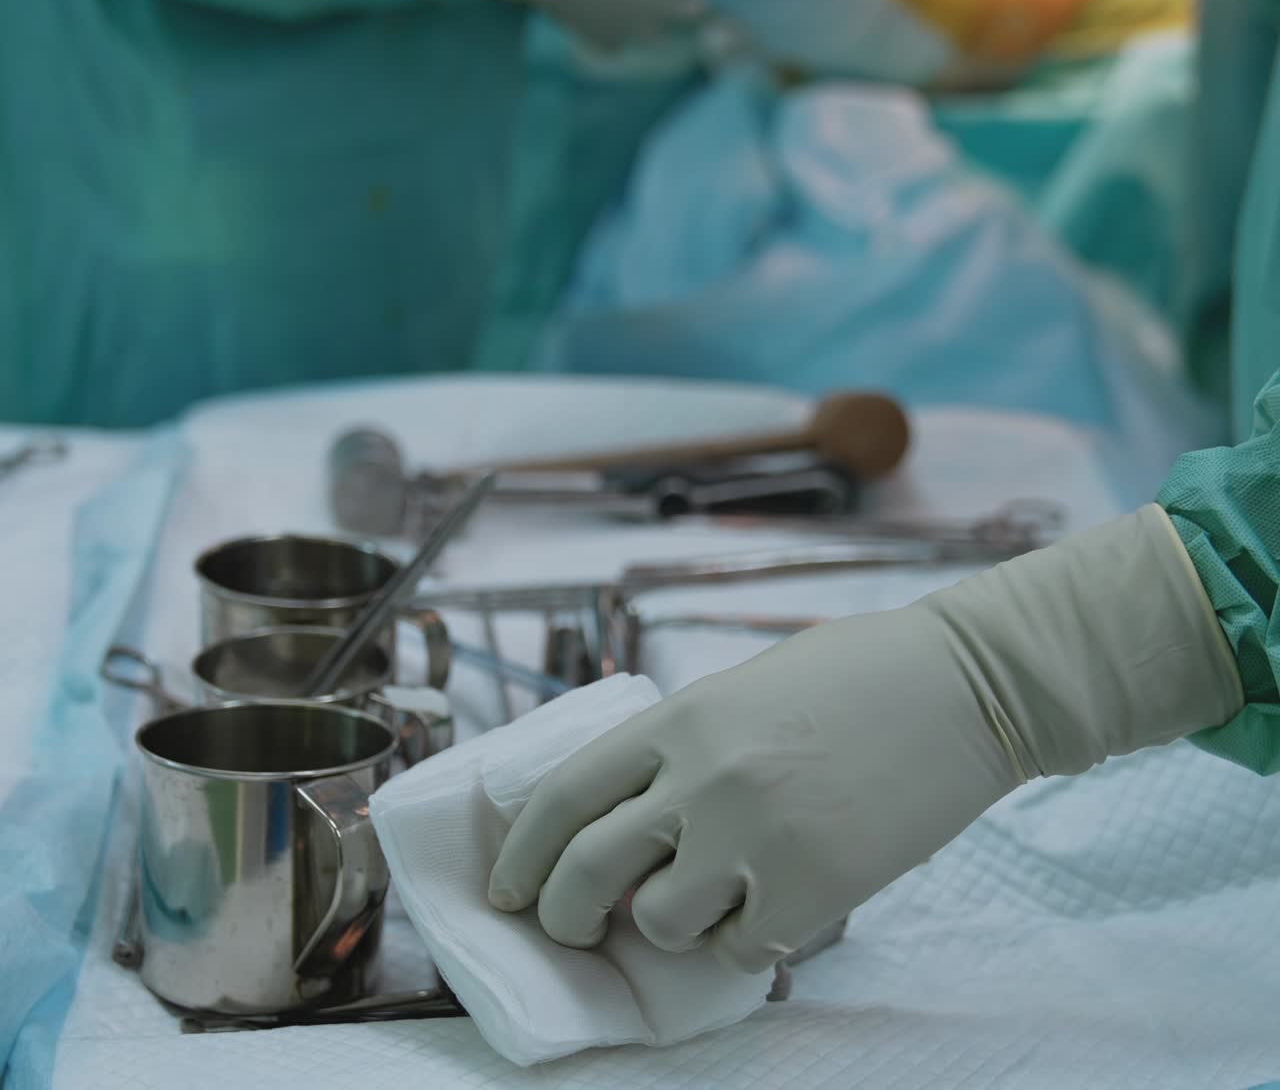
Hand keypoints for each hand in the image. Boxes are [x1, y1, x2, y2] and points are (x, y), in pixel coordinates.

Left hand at [489, 507, 1238, 972]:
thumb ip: (675, 749)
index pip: (560, 795)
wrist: (961, 686)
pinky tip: (770, 905)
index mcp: (677, 718)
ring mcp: (754, 836)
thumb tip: (621, 818)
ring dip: (666, 924)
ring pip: (657, 924)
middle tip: (569, 927)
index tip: (508, 892)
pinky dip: (740, 941)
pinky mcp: (813, 888)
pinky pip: (738, 950)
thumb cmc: (851, 676)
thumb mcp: (738, 691)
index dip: (519, 855)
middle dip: (561, 915)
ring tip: (705, 900)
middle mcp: (700, 777)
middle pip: (585, 872)